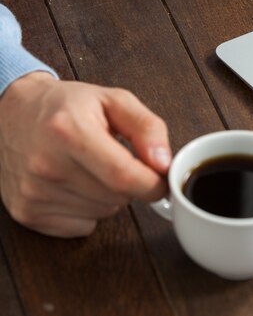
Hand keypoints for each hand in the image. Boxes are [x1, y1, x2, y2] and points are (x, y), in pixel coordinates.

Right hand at [0, 72, 170, 237]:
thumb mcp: (114, 100)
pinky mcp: (26, 212)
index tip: (161, 180)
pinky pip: (83, 226)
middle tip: (114, 160)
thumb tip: (163, 163)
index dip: (153, 184)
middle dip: (129, 184)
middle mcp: (46, 165)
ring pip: (103, 213)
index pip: (124, 177)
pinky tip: (74, 184)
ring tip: (89, 168)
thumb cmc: (67, 106)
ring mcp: (33, 192)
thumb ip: (147, 128)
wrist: (12, 113)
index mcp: (69, 131)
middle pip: (117, 198)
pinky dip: (88, 211)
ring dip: (108, 196)